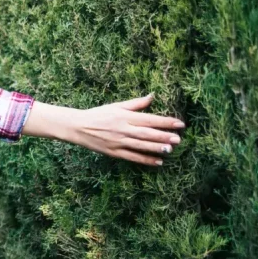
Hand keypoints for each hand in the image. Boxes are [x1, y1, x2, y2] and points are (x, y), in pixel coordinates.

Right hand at [26, 94, 184, 165]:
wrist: (77, 127)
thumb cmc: (98, 114)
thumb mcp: (116, 106)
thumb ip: (136, 103)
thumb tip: (152, 96)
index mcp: (124, 116)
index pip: (149, 119)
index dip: (165, 122)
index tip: (180, 124)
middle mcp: (123, 129)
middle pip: (147, 133)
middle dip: (164, 136)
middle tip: (178, 139)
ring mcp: (119, 142)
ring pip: (141, 146)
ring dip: (156, 148)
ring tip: (170, 149)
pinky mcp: (114, 152)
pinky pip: (133, 157)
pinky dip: (146, 159)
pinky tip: (158, 161)